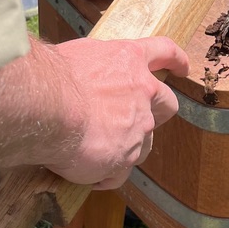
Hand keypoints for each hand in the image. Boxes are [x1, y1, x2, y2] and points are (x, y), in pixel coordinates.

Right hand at [48, 36, 188, 188]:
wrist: (46, 105)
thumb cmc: (53, 76)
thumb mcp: (78, 56)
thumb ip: (95, 68)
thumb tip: (85, 78)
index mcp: (129, 60)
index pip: (164, 52)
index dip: (176, 60)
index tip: (182, 68)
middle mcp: (142, 93)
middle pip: (166, 104)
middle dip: (157, 113)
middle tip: (138, 119)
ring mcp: (137, 128)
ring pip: (144, 144)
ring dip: (126, 148)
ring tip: (96, 152)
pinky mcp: (124, 158)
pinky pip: (119, 173)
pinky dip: (104, 175)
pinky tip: (87, 174)